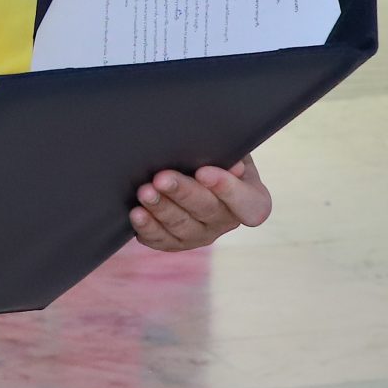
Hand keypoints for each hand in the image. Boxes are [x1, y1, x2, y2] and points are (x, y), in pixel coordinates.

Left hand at [130, 158, 269, 251]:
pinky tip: (136, 213)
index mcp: (250, 198)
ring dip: (161, 208)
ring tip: (144, 192)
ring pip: (181, 226)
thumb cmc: (212, 151)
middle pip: (207, 211)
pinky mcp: (175, 241)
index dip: (228, 190)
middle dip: (183, 193)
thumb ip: (227, 151)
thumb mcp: (226, 146)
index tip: (203, 171)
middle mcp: (227, 221)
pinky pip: (161, 239)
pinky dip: (147, 227)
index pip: (249, 204)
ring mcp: (201, 235)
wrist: (188, 164)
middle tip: (161, 178)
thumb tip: (231, 162)